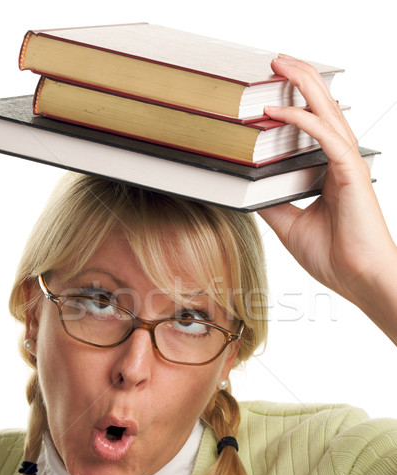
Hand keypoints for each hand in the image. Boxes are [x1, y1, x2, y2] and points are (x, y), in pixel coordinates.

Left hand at [258, 55, 396, 344]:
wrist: (358, 279)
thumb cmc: (334, 257)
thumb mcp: (290, 225)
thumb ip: (273, 202)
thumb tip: (248, 188)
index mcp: (328, 173)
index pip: (311, 129)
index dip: (292, 106)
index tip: (267, 94)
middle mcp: (339, 163)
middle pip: (320, 111)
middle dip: (299, 83)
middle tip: (274, 63)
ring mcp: (347, 166)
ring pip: (326, 114)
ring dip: (303, 86)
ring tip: (280, 65)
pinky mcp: (350, 173)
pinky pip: (326, 138)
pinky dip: (303, 121)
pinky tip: (279, 111)